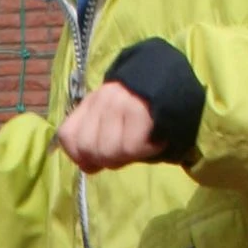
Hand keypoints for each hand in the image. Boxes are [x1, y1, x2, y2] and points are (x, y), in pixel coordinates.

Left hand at [55, 86, 169, 175]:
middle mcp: (101, 99)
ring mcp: (119, 102)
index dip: (80, 156)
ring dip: (127, 156)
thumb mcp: (116, 122)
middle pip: (88, 148)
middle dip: (107, 158)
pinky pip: (131, 147)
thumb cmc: (147, 110)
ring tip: (142, 143)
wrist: (179, 81)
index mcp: (91, 102)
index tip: (98, 158)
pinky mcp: (139, 109)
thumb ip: (97, 142)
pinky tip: (155, 140)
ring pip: (108, 151)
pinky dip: (145, 150)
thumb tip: (88, 166)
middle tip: (127, 149)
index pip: (67, 136)